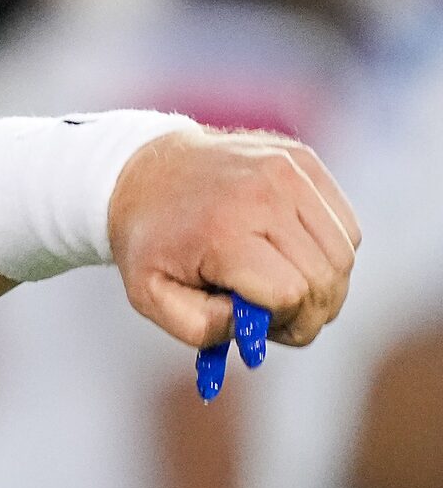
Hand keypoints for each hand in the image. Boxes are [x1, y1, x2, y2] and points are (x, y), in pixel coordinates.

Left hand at [110, 128, 359, 350]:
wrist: (143, 171)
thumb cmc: (151, 242)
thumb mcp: (151, 296)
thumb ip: (203, 328)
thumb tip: (255, 327)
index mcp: (224, 230)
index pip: (291, 294)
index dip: (284, 323)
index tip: (261, 327)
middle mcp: (264, 194)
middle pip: (325, 277)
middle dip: (310, 313)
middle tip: (280, 319)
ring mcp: (289, 170)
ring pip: (344, 253)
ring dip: (325, 284)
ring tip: (284, 287)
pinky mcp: (304, 160)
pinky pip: (345, 225)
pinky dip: (328, 252)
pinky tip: (291, 255)